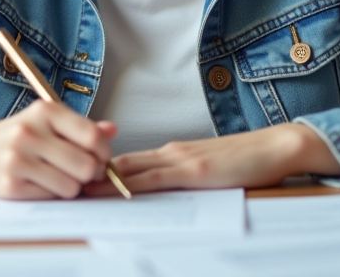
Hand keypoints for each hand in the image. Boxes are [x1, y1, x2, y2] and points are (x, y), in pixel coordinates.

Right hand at [0, 101, 116, 199]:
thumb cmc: (18, 135)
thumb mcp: (47, 122)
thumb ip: (81, 127)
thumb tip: (112, 130)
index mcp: (45, 112)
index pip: (92, 137)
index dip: (105, 153)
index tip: (102, 158)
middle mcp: (30, 133)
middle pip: (86, 166)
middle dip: (91, 174)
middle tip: (84, 173)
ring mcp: (18, 160)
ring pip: (71, 186)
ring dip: (71, 187)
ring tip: (60, 178)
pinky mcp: (10, 185)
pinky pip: (50, 197)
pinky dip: (52, 194)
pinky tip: (40, 183)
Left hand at [86, 123, 339, 195]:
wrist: (276, 146)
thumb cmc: (248, 161)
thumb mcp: (209, 167)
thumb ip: (183, 176)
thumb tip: (158, 189)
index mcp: (173, 153)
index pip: (128, 162)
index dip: (100, 170)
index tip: (75, 178)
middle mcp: (171, 152)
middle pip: (122, 163)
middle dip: (92, 174)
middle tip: (63, 184)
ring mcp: (181, 160)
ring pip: (132, 169)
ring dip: (103, 180)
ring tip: (76, 190)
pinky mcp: (194, 171)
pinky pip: (157, 180)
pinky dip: (133, 186)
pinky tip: (116, 193)